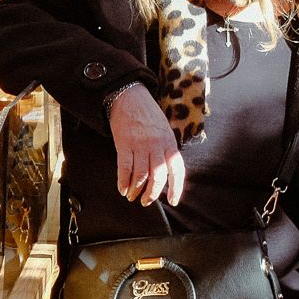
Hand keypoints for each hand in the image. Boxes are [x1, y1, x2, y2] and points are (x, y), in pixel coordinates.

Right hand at [109, 84, 184, 206]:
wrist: (129, 97)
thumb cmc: (147, 115)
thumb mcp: (164, 131)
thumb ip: (166, 150)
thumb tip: (165, 173)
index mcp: (169, 143)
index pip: (177, 170)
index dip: (176, 188)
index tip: (172, 201)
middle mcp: (157, 145)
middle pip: (158, 176)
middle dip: (152, 194)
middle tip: (145, 202)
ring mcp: (140, 145)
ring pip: (141, 175)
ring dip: (136, 190)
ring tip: (132, 197)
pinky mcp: (124, 144)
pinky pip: (124, 168)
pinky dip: (123, 181)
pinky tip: (122, 189)